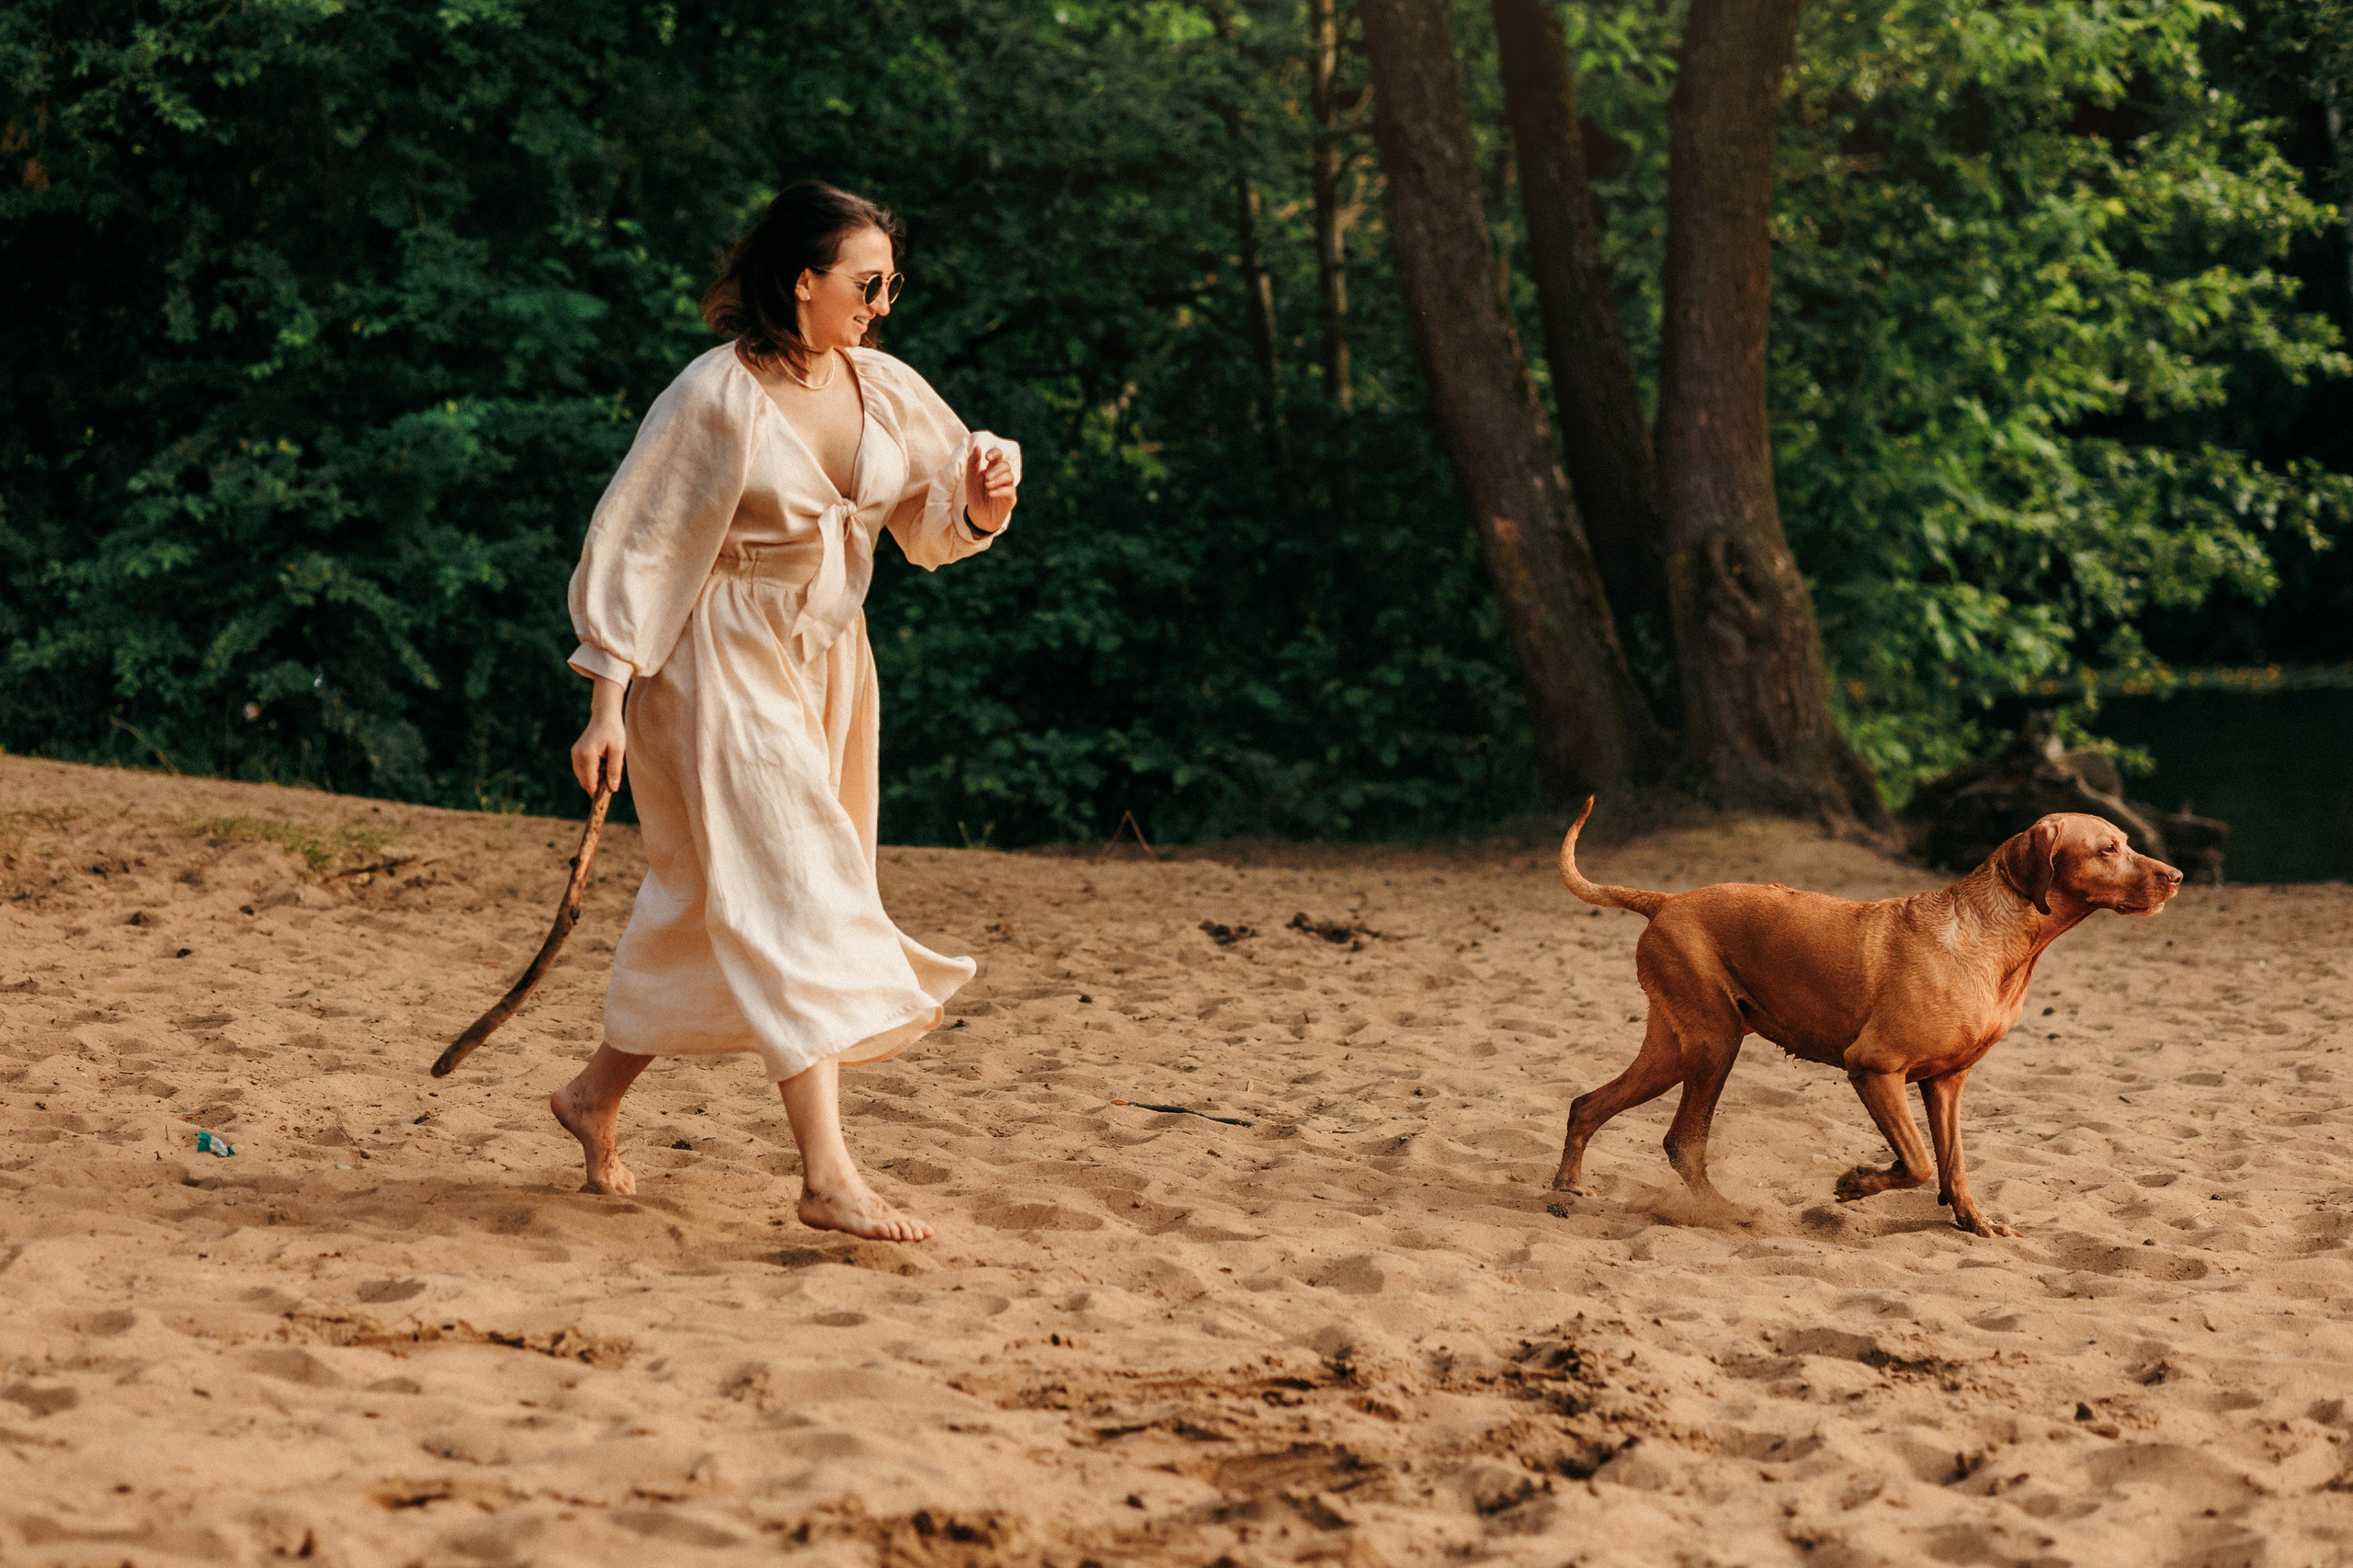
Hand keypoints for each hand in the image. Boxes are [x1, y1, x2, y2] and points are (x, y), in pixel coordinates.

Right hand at [570, 676, 626, 794]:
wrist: (604, 716)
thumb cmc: (613, 731)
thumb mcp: (618, 750)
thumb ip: (615, 770)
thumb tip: (612, 789)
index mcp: (587, 755)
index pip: (590, 782)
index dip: (598, 792)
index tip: (608, 796)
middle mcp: (577, 755)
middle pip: (584, 782)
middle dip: (597, 785)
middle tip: (611, 780)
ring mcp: (574, 754)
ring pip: (582, 777)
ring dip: (594, 778)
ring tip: (607, 768)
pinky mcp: (575, 753)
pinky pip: (581, 770)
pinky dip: (591, 772)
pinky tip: (602, 764)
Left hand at [965, 444, 1017, 532]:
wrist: (978, 516)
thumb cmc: (975, 495)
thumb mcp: (970, 478)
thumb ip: (972, 463)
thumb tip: (977, 447)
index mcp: (992, 468)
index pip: (999, 455)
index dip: (995, 453)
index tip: (987, 457)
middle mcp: (1002, 476)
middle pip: (1006, 465)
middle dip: (996, 469)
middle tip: (986, 477)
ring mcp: (1008, 487)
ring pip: (1010, 477)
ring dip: (998, 479)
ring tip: (987, 486)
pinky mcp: (1010, 498)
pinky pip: (1009, 491)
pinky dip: (1000, 490)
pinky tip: (991, 493)